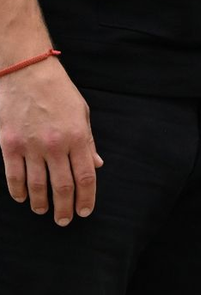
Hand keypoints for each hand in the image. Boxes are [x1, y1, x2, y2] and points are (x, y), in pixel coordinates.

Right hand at [0, 57, 101, 225]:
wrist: (27, 73)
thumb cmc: (59, 92)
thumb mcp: (82, 113)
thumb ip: (89, 142)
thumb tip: (97, 165)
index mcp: (78, 137)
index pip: (86, 176)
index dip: (86, 197)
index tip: (85, 211)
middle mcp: (55, 145)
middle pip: (63, 186)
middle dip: (65, 208)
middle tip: (64, 221)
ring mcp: (31, 146)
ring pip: (37, 185)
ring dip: (42, 203)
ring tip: (45, 212)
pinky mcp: (9, 145)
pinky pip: (14, 176)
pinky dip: (18, 191)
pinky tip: (23, 199)